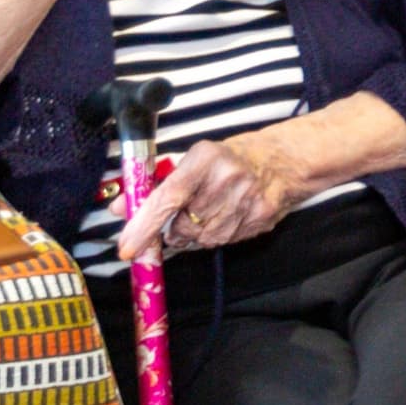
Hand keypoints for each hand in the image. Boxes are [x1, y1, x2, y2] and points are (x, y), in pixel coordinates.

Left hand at [121, 133, 304, 263]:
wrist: (284, 160)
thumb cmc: (230, 159)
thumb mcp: (193, 161)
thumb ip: (155, 184)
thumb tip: (121, 207)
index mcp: (205, 158)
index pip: (168, 197)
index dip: (144, 225)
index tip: (127, 247)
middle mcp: (227, 178)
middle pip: (183, 226)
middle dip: (175, 229)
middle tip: (185, 215)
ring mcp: (247, 200)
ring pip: (203, 239)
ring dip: (198, 233)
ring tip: (211, 212)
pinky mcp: (261, 217)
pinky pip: (226, 241)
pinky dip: (220, 234)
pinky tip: (229, 216)